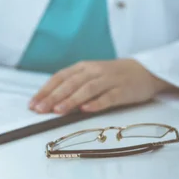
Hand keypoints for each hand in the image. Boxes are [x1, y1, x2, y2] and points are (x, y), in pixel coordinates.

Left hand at [29, 59, 175, 114]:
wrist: (145, 71)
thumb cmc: (112, 76)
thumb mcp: (90, 76)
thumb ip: (73, 86)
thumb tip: (50, 102)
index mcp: (82, 67)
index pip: (59, 77)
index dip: (45, 90)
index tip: (32, 103)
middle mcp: (93, 71)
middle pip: (70, 84)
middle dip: (53, 97)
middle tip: (40, 109)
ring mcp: (109, 80)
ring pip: (86, 89)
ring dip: (71, 100)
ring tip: (58, 111)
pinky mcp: (124, 90)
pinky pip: (109, 97)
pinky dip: (96, 103)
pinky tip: (86, 110)